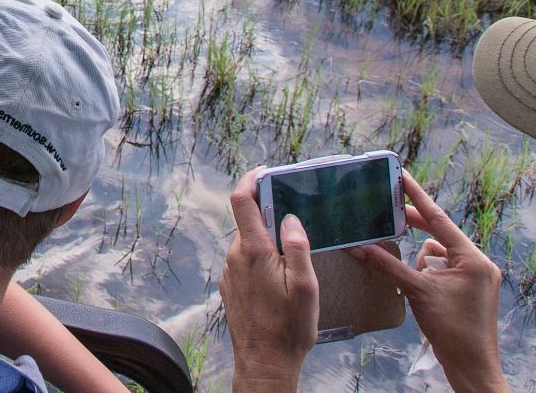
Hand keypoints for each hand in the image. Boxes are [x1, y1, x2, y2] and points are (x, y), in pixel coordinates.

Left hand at [223, 169, 318, 392]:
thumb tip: (291, 218)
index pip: (242, 201)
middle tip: (296, 217)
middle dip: (269, 214)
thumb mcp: (305, 286)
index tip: (266, 172)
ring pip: (247, 242)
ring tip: (292, 254)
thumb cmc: (289, 328)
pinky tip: (279, 276)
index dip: (251, 179)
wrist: (265, 363)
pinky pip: (244, 261)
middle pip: (248, 221)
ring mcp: (230, 273)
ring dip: (266, 240)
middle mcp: (235, 257)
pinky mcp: (230, 286)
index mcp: (254, 251)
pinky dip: (260, 258)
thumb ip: (297, 247)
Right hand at [349, 171, 509, 392]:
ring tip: (420, 291)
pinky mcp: (474, 290)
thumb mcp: (418, 293)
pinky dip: (431, 277)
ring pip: (440, 257)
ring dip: (423, 266)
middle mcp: (479, 262)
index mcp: (471, 257)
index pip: (440, 219)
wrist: (472, 365)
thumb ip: (390, 266)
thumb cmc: (452, 330)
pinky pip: (447, 271)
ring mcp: (478, 277)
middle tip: (391, 215)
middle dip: (417, 231)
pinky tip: (424, 295)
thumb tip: (361, 247)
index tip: (403, 177)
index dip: (418, 197)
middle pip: (440, 236)